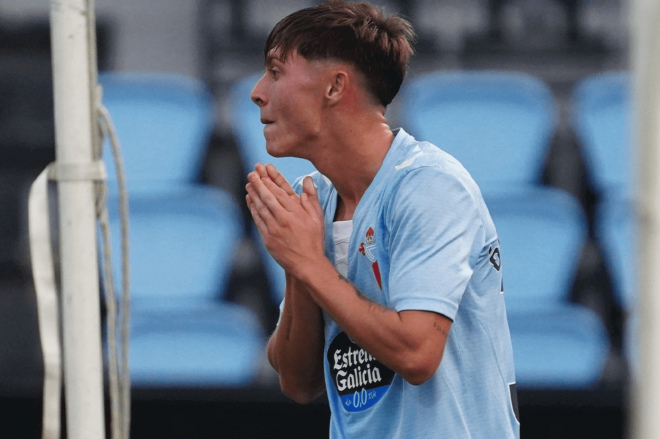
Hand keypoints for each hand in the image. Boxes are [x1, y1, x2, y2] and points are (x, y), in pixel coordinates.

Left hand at [246, 163, 324, 277]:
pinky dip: (252, 210)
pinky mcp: (268, 239)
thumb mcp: (317, 217)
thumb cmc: (314, 240)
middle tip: (251, 174)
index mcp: (296, 213)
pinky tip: (250, 202)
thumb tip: (308, 180)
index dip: (270, 182)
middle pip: (268, 198)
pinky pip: (258, 221)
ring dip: (253, 195)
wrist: (307, 263)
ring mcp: (274, 229)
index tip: (263, 174)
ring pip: (261, 208)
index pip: (280, 193)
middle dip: (258, 184)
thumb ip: (311, 197)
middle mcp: (284, 219)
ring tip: (248, 185)